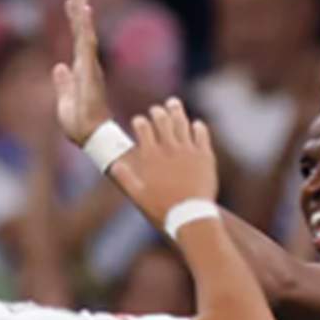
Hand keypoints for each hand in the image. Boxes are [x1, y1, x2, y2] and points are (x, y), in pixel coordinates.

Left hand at [51, 0, 114, 145]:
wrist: (88, 135)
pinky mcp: (90, 68)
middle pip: (82, 32)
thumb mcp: (64, 101)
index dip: (75, 22)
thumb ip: (63, 83)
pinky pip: (87, 43)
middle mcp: (87, 65)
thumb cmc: (79, 124)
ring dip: (82, 12)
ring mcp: (89, 65)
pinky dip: (86, 26)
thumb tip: (59, 66)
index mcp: (80, 71)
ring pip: (85, 33)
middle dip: (79, 10)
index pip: (77, 41)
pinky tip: (85, 11)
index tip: (72, 3)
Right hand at [127, 97, 217, 222]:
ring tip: (173, 104)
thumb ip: (125, 178)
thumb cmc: (161, 208)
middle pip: (162, 121)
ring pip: (182, 123)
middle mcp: (169, 148)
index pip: (143, 128)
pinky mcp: (205, 155)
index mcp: (151, 155)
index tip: (139, 120)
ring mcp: (188, 150)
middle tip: (156, 110)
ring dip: (176, 111)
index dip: (140, 121)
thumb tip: (114, 164)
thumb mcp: (137, 195)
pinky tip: (196, 124)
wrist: (190, 215)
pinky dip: (198, 127)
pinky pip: (201, 134)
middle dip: (157, 112)